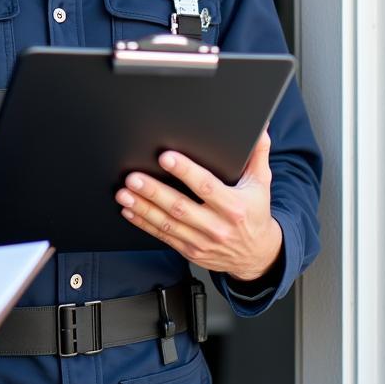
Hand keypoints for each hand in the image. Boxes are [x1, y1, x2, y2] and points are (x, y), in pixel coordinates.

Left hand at [115, 131, 282, 281]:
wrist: (258, 256)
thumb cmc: (255, 213)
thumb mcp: (261, 184)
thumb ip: (258, 155)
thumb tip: (260, 128)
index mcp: (233, 206)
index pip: (206, 186)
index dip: (185, 171)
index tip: (165, 158)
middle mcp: (217, 226)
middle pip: (180, 207)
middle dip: (154, 191)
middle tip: (133, 178)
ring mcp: (202, 241)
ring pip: (167, 223)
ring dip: (143, 208)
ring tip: (124, 193)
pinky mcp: (190, 251)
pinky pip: (163, 236)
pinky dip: (144, 224)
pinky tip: (129, 210)